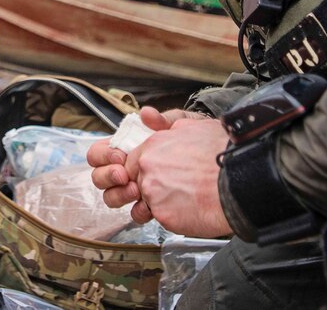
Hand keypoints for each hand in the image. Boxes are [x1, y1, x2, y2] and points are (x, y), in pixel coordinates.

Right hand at [87, 107, 205, 210]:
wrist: (226, 168)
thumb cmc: (205, 144)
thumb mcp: (185, 125)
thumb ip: (163, 120)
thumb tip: (145, 114)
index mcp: (131, 148)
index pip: (101, 153)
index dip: (105, 155)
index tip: (120, 157)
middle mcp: (131, 170)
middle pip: (100, 176)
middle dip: (107, 175)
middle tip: (123, 175)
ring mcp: (141, 189)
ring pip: (112, 195)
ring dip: (118, 194)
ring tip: (135, 190)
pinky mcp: (155, 206)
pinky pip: (135, 212)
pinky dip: (137, 211)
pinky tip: (147, 207)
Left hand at [125, 117, 231, 237]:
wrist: (243, 178)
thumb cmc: (224, 151)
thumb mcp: (193, 124)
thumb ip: (165, 122)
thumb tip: (146, 116)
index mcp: (153, 144)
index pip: (133, 161)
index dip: (148, 169)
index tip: (163, 173)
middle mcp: (148, 167)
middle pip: (138, 181)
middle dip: (154, 186)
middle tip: (178, 188)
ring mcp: (153, 192)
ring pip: (148, 201)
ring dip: (163, 202)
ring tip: (187, 199)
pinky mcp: (163, 215)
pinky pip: (162, 218)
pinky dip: (175, 217)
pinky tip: (192, 209)